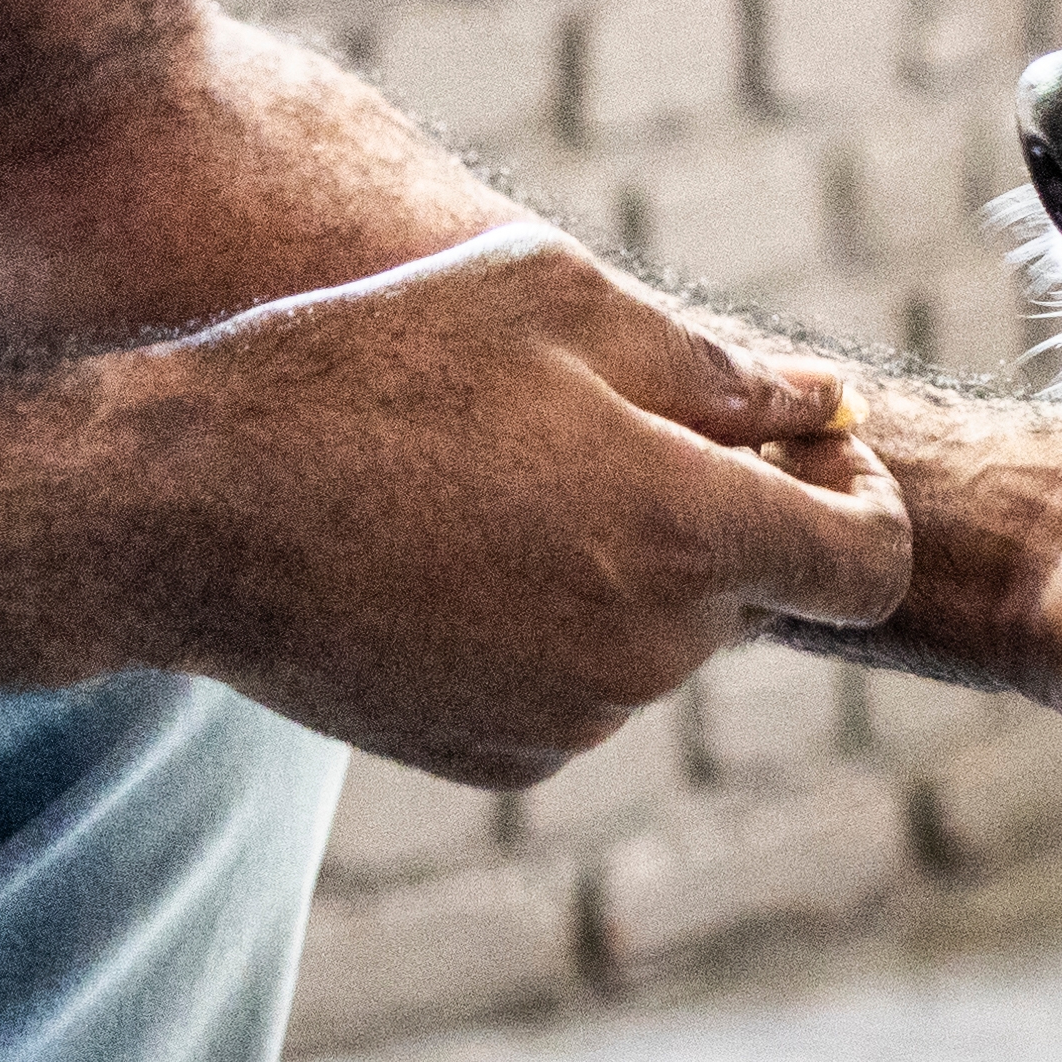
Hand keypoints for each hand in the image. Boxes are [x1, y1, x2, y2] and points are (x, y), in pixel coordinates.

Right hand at [94, 223, 913, 787]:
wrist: (191, 506)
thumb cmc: (374, 367)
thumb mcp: (552, 303)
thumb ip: (716, 366)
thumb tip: (826, 404)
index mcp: (690, 529)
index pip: (870, 562)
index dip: (859, 501)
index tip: (808, 452)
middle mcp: (652, 647)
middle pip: (753, 594)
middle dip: (718, 518)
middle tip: (599, 433)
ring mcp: (576, 716)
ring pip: (657, 642)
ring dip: (622, 572)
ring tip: (490, 485)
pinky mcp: (501, 759)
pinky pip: (574, 693)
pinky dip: (545, 633)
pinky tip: (446, 562)